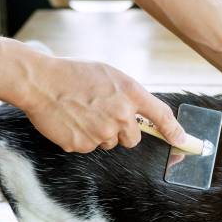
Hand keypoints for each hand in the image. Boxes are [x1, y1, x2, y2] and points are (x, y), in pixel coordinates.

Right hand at [20, 57, 186, 152]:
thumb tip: (139, 113)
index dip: (174, 131)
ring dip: (100, 134)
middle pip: (133, 139)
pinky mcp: (83, 144)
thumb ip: (128, 94)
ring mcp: (102, 132)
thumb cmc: (73, 74)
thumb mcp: (109, 75)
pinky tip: (70, 121)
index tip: (183, 141)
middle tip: (103, 116)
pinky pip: (89, 147)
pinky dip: (81, 138)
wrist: (39, 82)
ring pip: (109, 143)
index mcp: (130, 93)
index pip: (160, 115)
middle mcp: (121, 114)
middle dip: (123, 132)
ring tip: (82, 113)